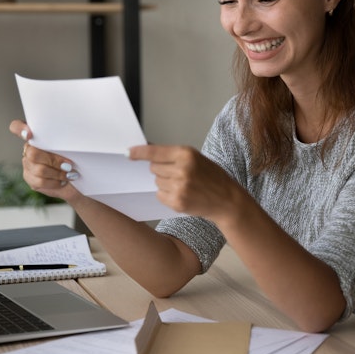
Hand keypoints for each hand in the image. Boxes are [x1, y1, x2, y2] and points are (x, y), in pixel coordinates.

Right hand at [8, 119, 79, 202]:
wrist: (78, 178)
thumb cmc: (77, 157)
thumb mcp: (74, 146)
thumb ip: (67, 141)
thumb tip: (72, 141)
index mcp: (38, 135)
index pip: (17, 127)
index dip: (20, 129)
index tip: (29, 134)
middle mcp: (29, 148)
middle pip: (33, 153)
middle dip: (54, 160)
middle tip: (69, 165)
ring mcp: (28, 164)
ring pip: (39, 169)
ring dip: (58, 173)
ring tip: (70, 174)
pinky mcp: (30, 178)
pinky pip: (40, 181)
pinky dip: (55, 182)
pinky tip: (63, 180)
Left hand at [128, 144, 242, 222]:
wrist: (227, 200)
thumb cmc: (212, 176)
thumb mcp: (196, 158)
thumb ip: (174, 155)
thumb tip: (148, 151)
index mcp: (187, 154)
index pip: (155, 152)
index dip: (139, 152)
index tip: (127, 153)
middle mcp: (181, 169)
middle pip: (153, 168)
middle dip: (162, 169)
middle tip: (180, 173)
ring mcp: (178, 187)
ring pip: (156, 181)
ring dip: (165, 182)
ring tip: (184, 184)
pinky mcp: (176, 202)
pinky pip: (160, 195)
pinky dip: (167, 194)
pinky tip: (183, 194)